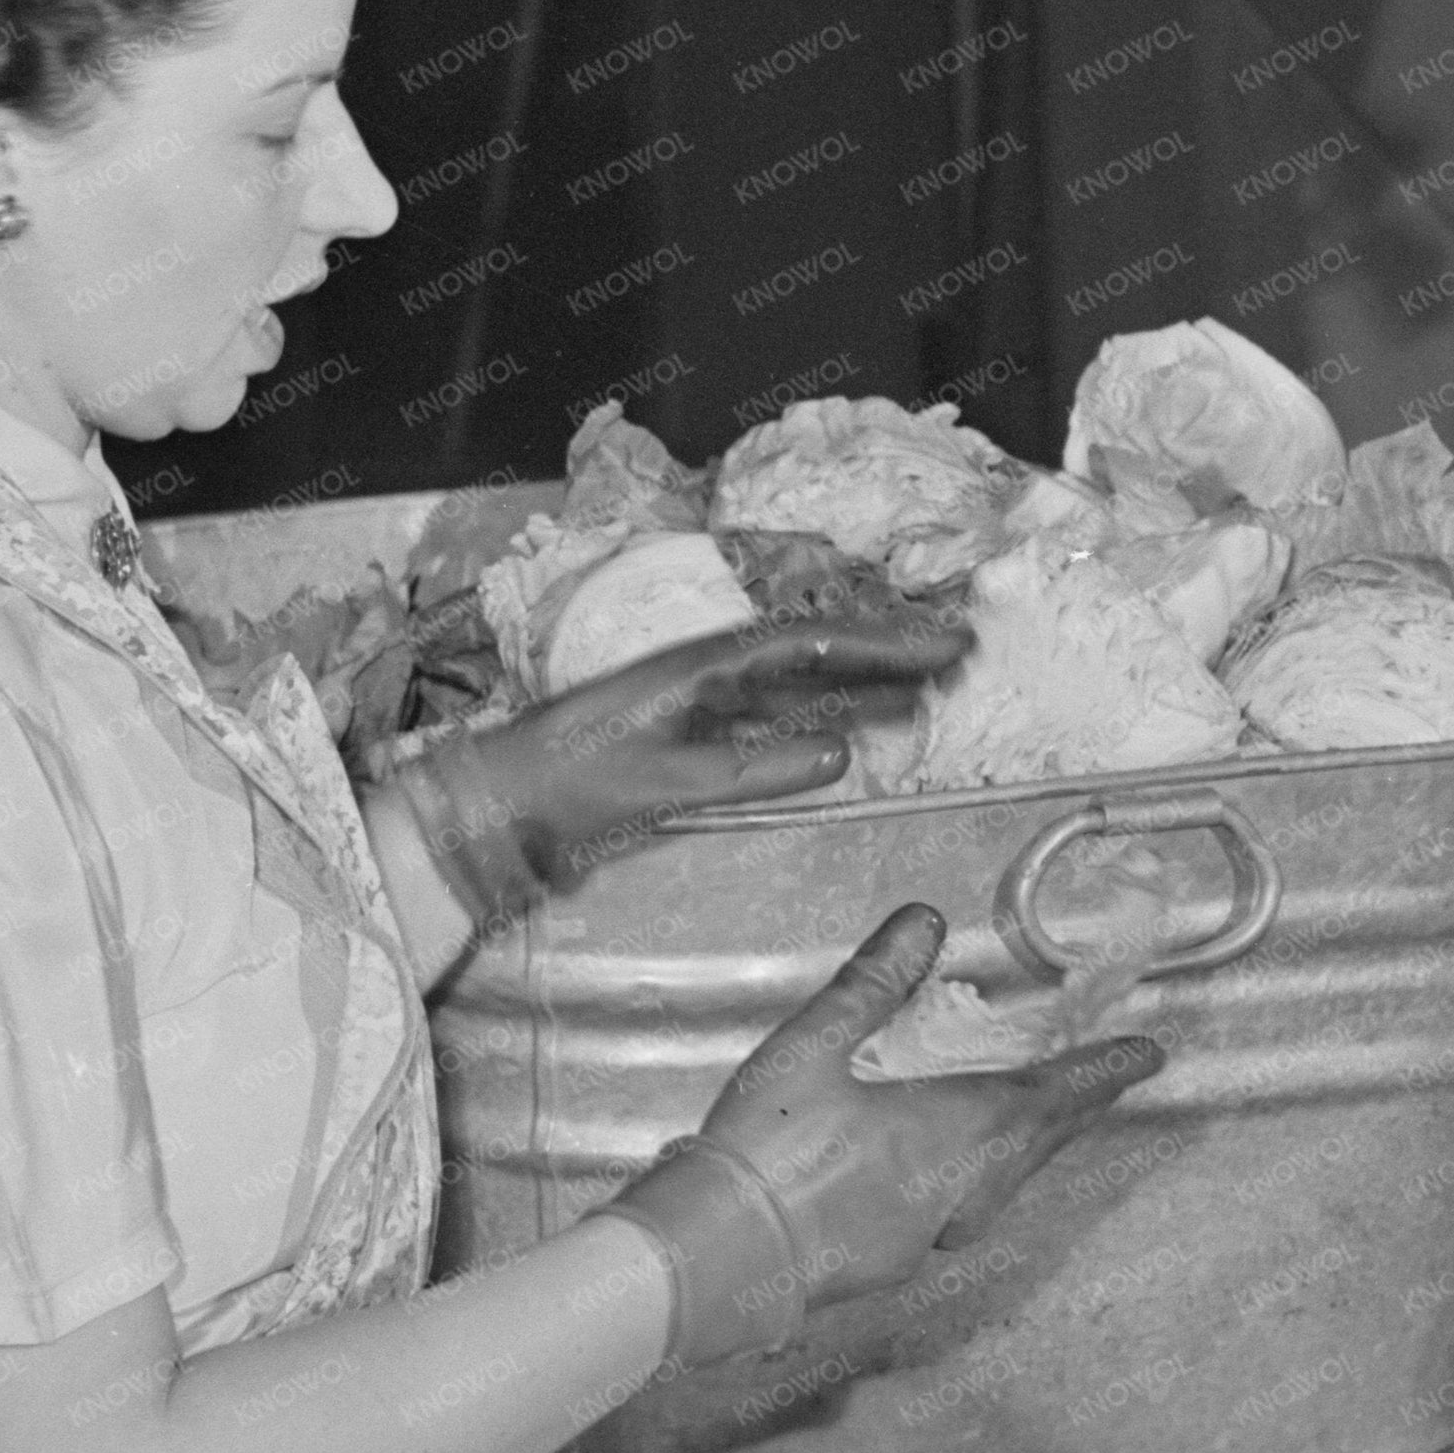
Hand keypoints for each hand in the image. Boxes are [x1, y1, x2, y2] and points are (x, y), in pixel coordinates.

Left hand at [408, 614, 973, 915]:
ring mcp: (698, 701)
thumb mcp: (665, 784)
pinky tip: (854, 736)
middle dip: (888, 654)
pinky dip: (822, 721)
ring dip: (862, 688)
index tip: (945, 644)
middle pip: (814, 652)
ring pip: (799, 685)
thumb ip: (753, 769)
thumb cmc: (568, 791)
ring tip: (925, 695)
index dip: (885, 643)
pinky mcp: (689, 735)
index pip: (813, 643)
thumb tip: (841, 750)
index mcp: (702, 667)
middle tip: (957, 657)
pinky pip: (773, 717)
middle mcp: (705, 671)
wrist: (496, 808)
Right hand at [595, 906, 1163, 1364]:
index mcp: (959, 1132)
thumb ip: (874, 981)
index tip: (1148, 1056)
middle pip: (1038, 1145)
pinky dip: (972, 1183)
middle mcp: (963, 1191)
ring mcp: (929, 1237)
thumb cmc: (765, 1150)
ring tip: (1029, 1123)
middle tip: (1098, 1084)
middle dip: (1071, 1111)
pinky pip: (958, 1215)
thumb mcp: (814, 1045)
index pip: (1056, 1095)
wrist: (714, 1258)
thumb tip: (922, 924)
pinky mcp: (892, 1264)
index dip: (1105, 1072)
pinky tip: (940, 1173)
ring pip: (1002, 1185)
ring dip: (1025, 1149)